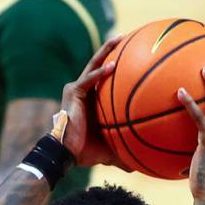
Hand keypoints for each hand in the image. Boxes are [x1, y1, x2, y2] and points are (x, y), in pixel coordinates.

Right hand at [57, 36, 130, 169]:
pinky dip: (100, 73)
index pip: (106, 78)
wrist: (66, 153)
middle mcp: (84, 90)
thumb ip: (123, 151)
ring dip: (106, 51)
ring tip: (119, 38)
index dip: (118, 66)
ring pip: (93, 64)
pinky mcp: (73, 92)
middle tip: (128, 37)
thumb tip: (137, 167)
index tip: (135, 56)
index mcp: (92, 100)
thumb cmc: (86, 152)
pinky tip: (113, 66)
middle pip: (100, 64)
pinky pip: (88, 79)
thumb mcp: (110, 149)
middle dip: (113, 50)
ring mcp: (77, 89)